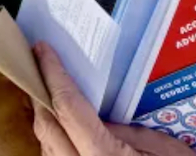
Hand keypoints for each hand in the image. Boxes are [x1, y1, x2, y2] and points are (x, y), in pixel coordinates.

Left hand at [32, 44, 195, 155]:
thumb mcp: (157, 146)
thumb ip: (119, 127)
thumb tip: (90, 108)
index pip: (66, 107)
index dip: (53, 75)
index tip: (42, 50)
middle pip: (47, 126)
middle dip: (39, 93)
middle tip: (38, 64)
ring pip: (45, 146)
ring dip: (44, 117)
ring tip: (46, 89)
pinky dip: (52, 138)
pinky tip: (58, 123)